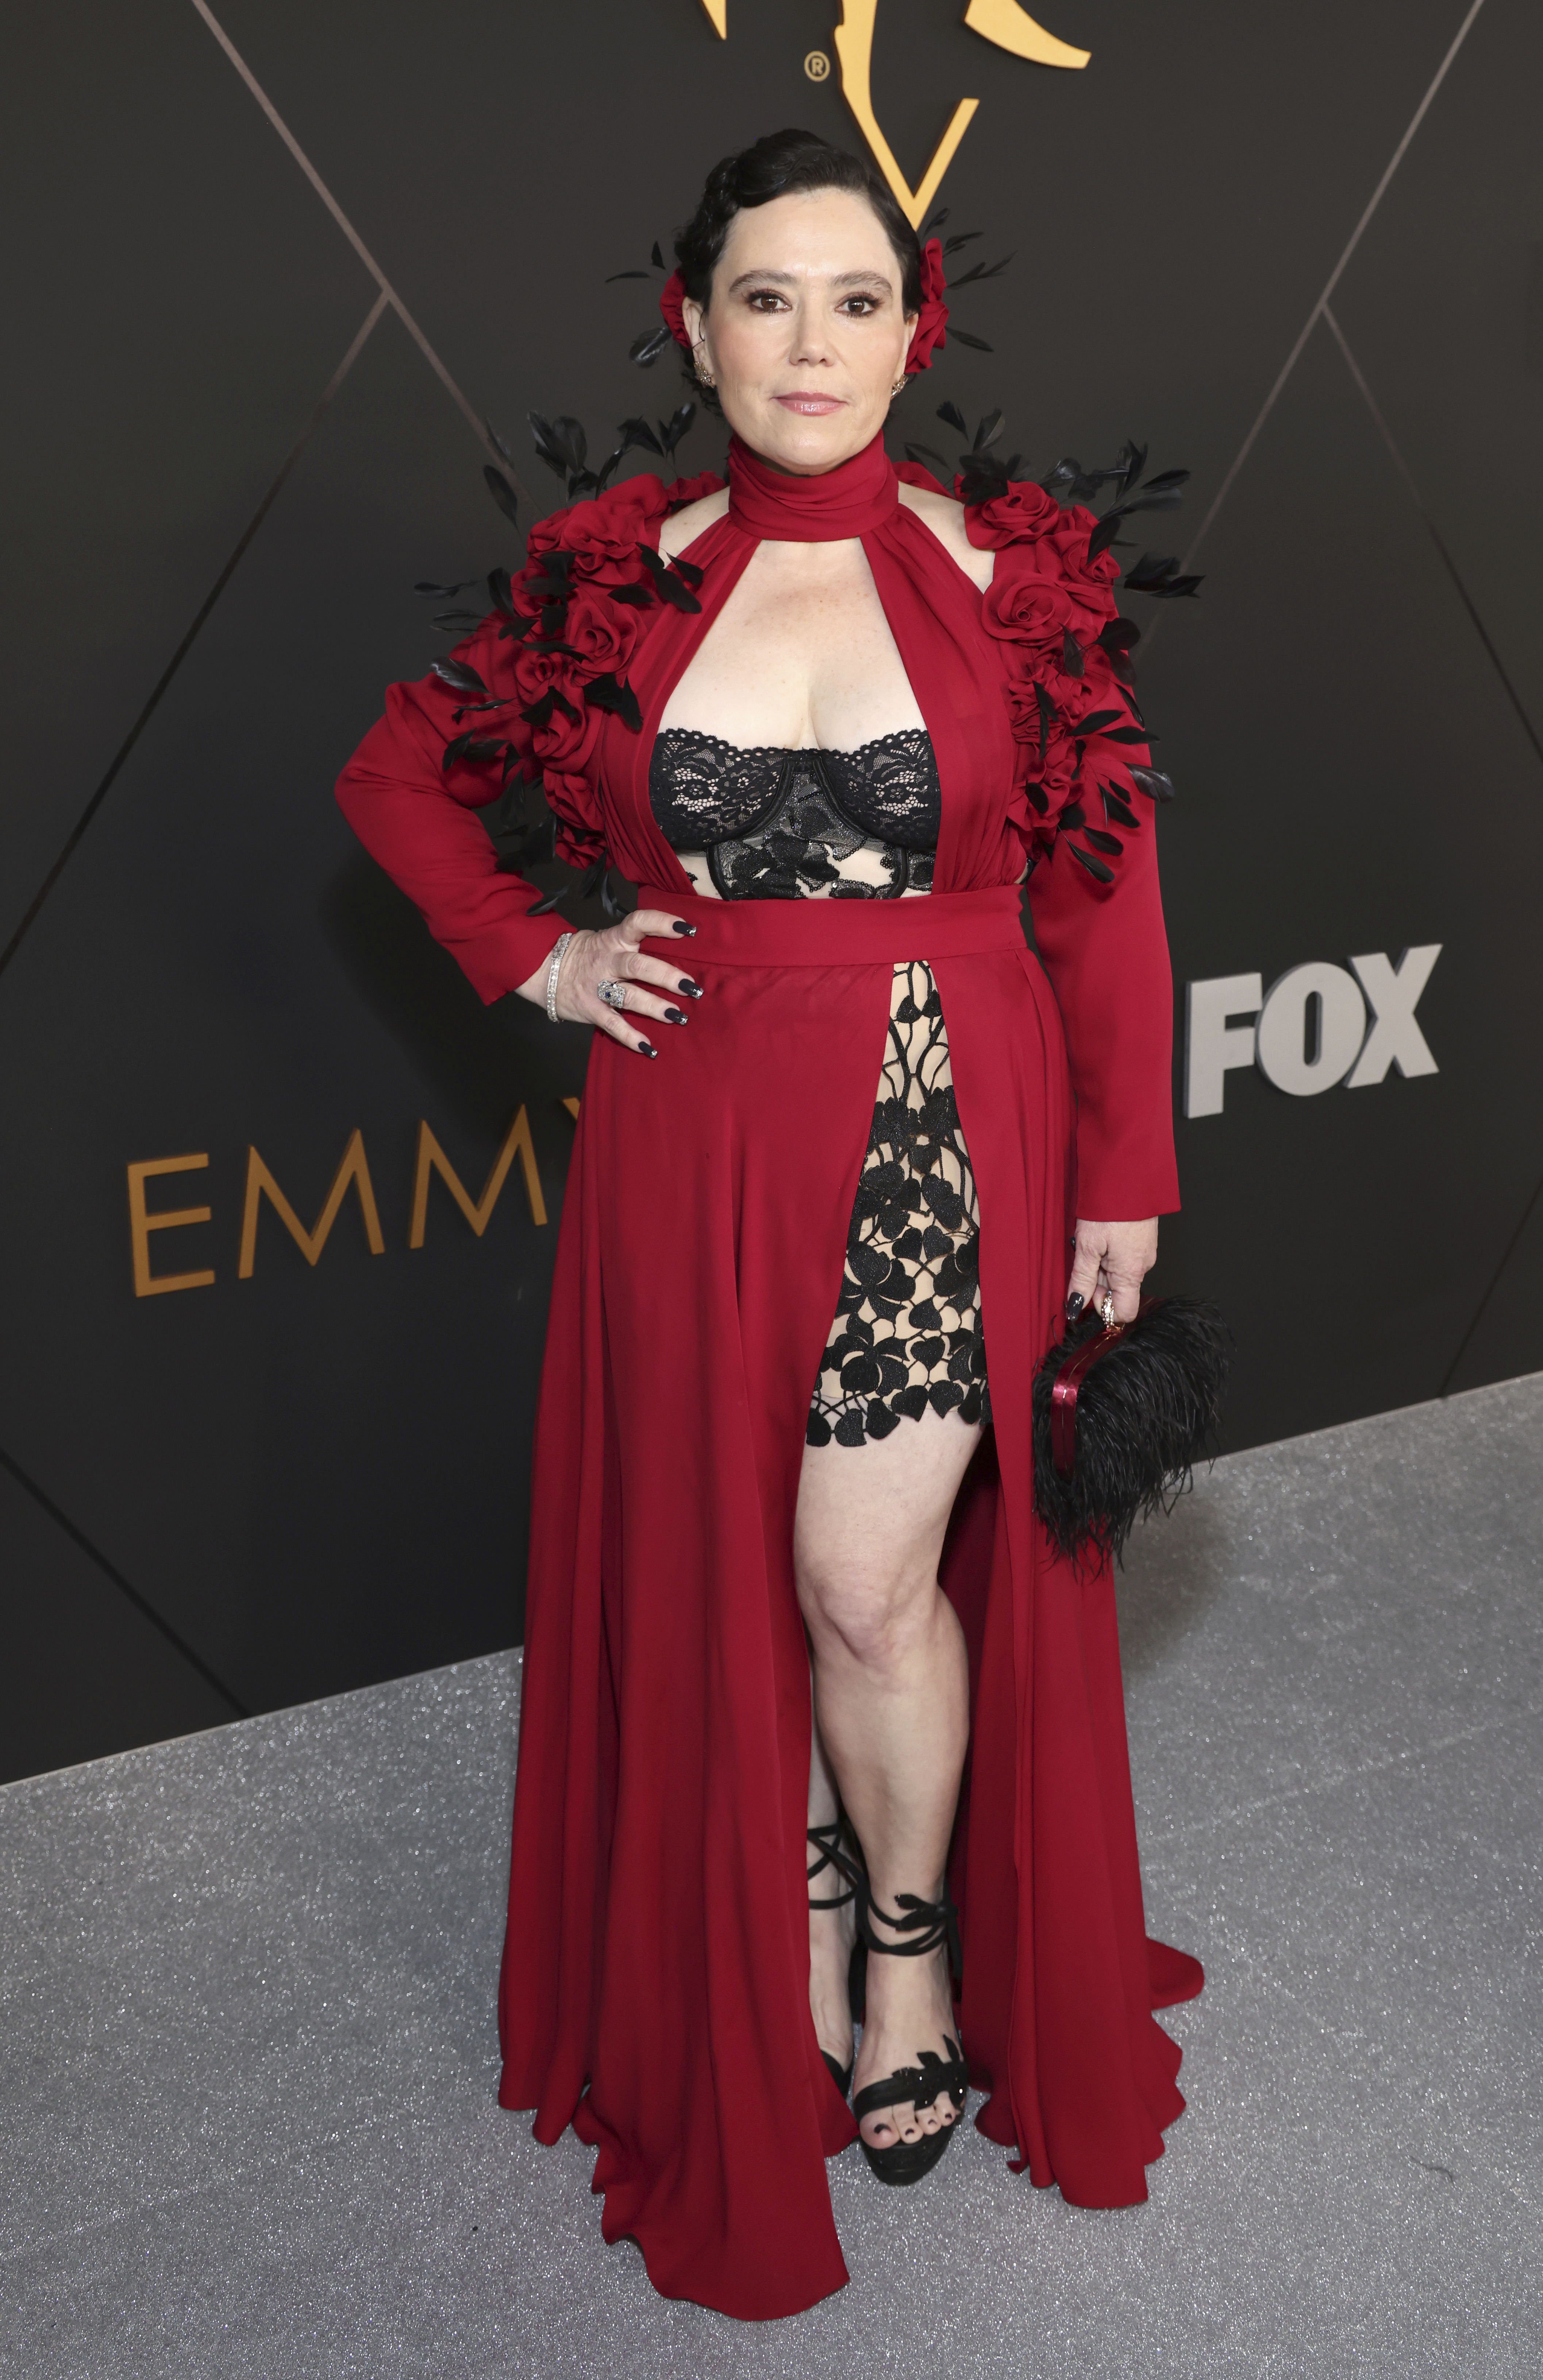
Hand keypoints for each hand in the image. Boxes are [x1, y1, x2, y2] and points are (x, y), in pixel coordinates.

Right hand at [516, 909, 701, 1055]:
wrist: (544, 971)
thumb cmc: (586, 954)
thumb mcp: (606, 938)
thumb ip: (633, 941)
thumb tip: (674, 946)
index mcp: (614, 939)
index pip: (638, 923)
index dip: (662, 923)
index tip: (687, 929)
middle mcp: (608, 961)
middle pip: (638, 965)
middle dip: (666, 976)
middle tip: (690, 986)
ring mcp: (598, 987)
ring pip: (629, 996)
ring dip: (654, 1007)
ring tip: (678, 1016)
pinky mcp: (590, 1009)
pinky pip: (612, 1024)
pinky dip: (629, 1037)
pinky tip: (647, 1047)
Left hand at [1066, 1218, 1157, 1325]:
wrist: (1128, 1176)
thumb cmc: (1108, 1210)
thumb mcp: (1087, 1247)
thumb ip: (1082, 1280)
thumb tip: (1076, 1307)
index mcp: (1131, 1273)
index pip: (1124, 1312)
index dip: (1104, 1308)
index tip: (1088, 1292)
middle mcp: (1143, 1267)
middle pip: (1119, 1291)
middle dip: (1098, 1281)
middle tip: (1085, 1257)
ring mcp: (1145, 1253)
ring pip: (1120, 1272)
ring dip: (1103, 1264)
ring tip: (1093, 1241)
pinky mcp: (1144, 1240)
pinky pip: (1125, 1257)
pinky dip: (1111, 1252)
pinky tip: (1103, 1235)